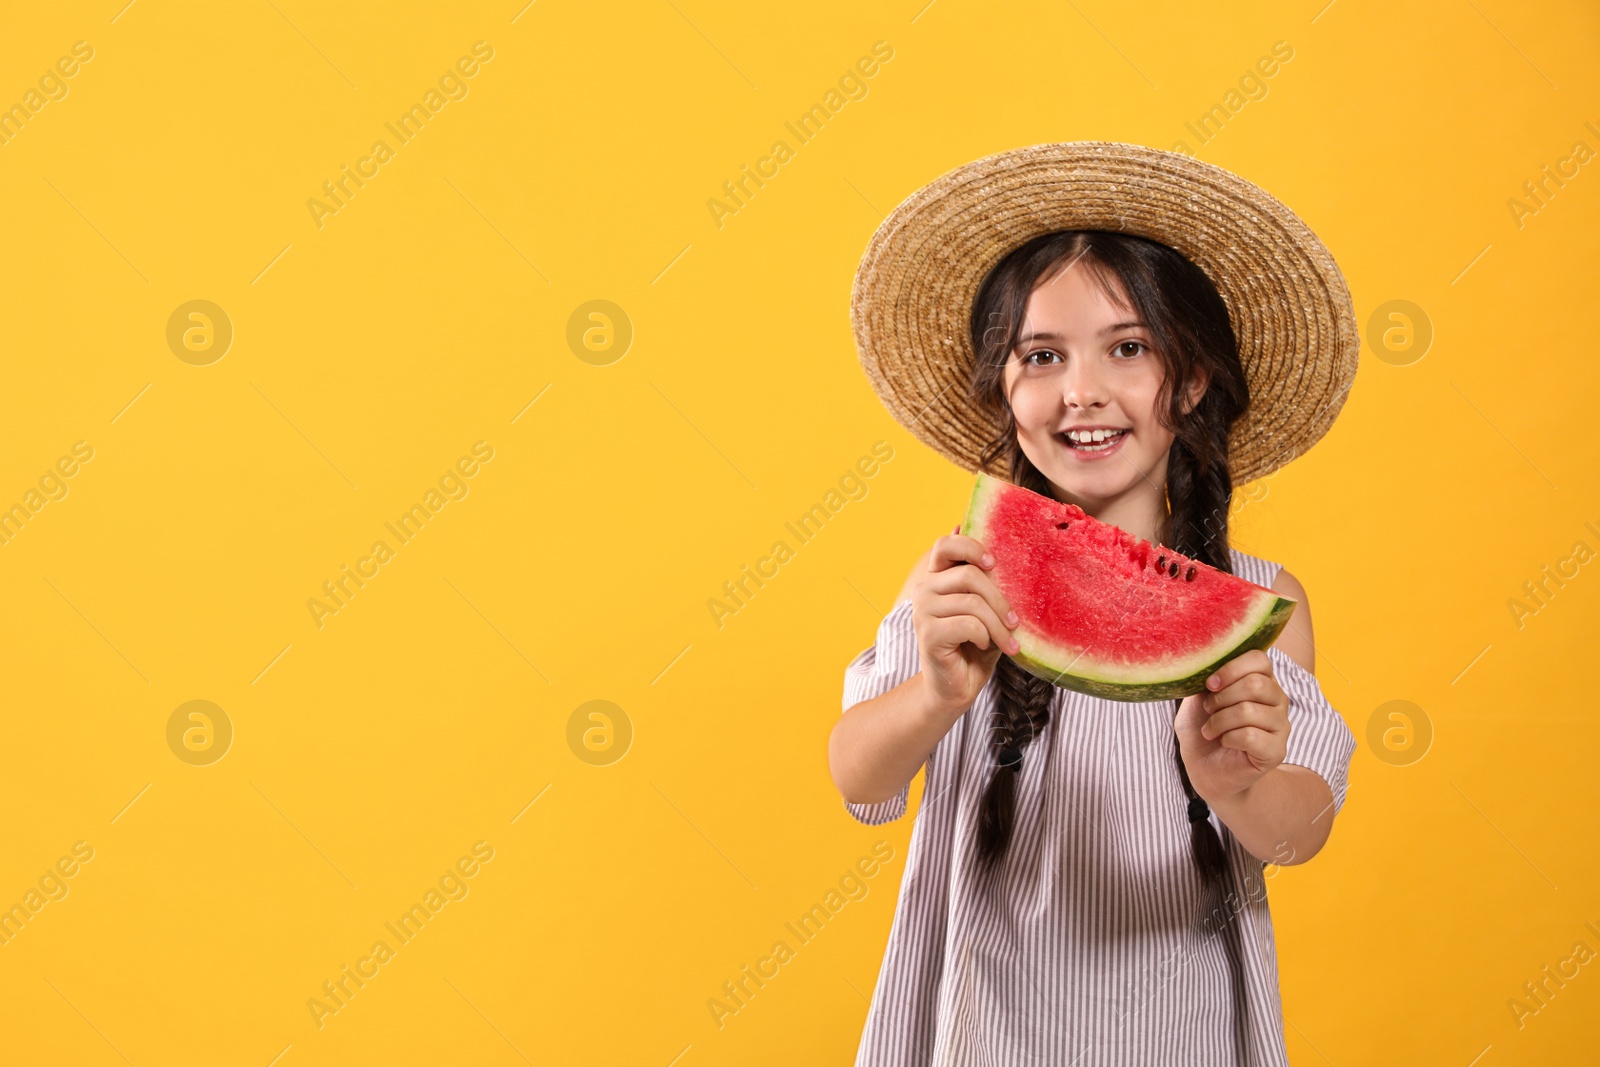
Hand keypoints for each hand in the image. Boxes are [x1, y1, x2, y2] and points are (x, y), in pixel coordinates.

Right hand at [911, 524, 1020, 718]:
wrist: (958, 687)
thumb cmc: (974, 646)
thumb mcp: (985, 609)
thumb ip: (984, 580)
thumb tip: (976, 538)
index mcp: (937, 578)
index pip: (945, 545)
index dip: (971, 547)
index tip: (993, 564)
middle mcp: (924, 590)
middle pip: (970, 575)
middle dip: (1000, 601)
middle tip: (1015, 624)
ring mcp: (922, 611)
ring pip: (973, 603)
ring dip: (998, 626)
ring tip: (1008, 643)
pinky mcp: (928, 634)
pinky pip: (969, 624)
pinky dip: (985, 637)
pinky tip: (982, 647)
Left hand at [1174, 649, 1288, 804]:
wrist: (1205, 771)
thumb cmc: (1203, 730)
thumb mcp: (1197, 699)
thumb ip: (1205, 679)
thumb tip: (1204, 662)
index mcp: (1261, 680)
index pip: (1259, 659)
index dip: (1232, 668)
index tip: (1210, 684)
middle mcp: (1277, 700)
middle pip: (1255, 684)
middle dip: (1222, 698)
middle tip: (1209, 711)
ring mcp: (1281, 726)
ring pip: (1250, 710)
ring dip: (1220, 720)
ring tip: (1211, 730)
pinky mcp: (1277, 751)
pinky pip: (1250, 735)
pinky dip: (1228, 737)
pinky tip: (1224, 742)